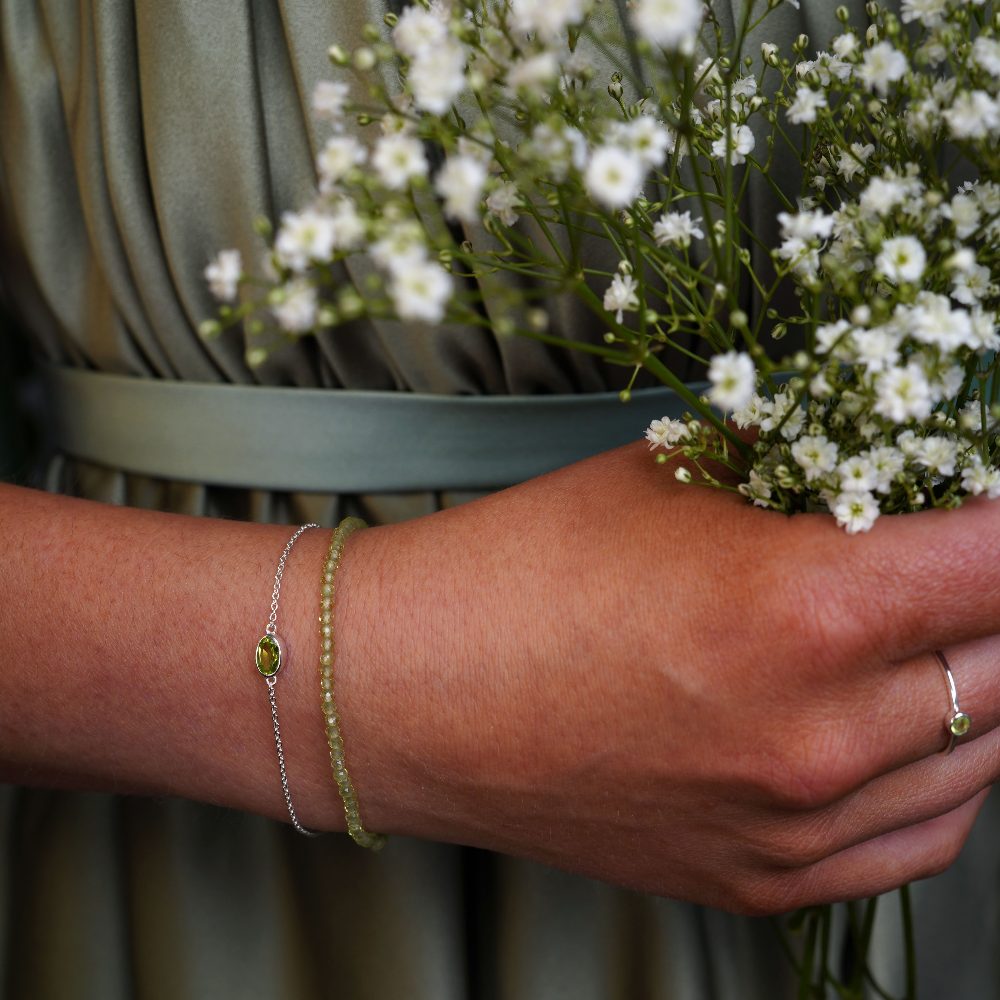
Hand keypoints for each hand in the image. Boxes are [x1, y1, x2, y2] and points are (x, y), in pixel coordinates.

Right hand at [335, 441, 999, 913]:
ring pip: (986, 755)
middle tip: (956, 559)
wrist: (412, 691)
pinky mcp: (761, 880)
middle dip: (996, 593)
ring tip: (936, 632)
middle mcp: (820, 735)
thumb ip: (803, 466)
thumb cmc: (521, 571)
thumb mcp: (671, 479)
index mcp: (806, 608)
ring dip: (981, 680)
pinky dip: (945, 775)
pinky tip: (913, 730)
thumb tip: (884, 455)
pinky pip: (921, 838)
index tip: (992, 499)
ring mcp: (795, 825)